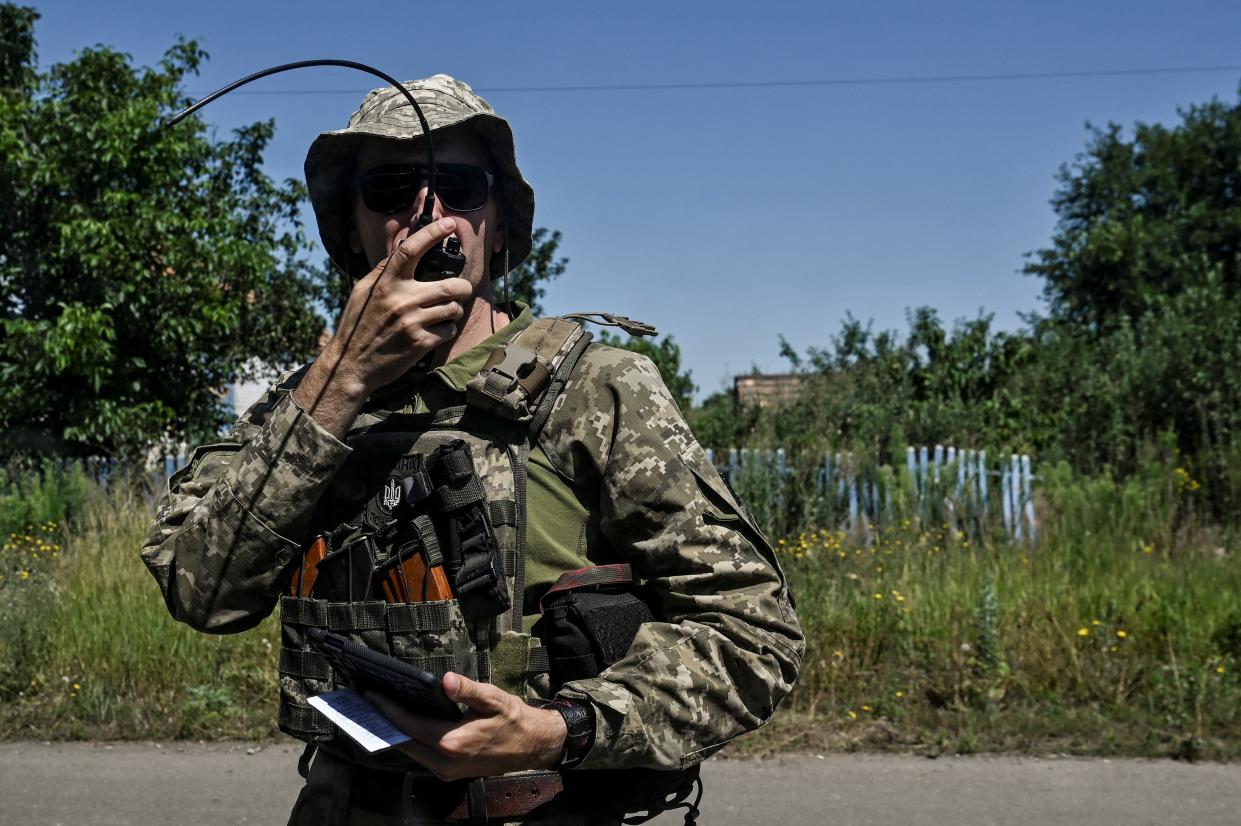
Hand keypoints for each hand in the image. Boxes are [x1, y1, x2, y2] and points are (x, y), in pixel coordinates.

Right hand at [292, 216, 472, 436]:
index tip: (449, 223)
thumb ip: (383, 269)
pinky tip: (432, 333)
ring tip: (441, 315)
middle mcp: (401, 299)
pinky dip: (445, 330)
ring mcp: (412, 322)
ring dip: (453, 311)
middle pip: (451, 285)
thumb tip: (401, 246)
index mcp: (385, 283)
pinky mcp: (420, 343)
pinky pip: (448, 330)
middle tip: (460, 291)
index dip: (432, 233)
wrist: (352, 365)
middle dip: (462, 288)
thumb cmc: (358, 325)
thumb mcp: (363, 292)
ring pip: (454, 308)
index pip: (410, 249)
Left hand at [366, 672, 567, 780]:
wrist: (531, 746)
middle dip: (384, 722)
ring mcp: (446, 770)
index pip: (410, 724)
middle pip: (404, 741)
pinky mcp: (449, 772)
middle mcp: (445, 761)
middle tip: (366, 703)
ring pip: (411, 751)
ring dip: (394, 732)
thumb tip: (446, 680)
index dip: (388, 709)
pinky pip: (421, 756)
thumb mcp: (493, 699)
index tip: (372, 695)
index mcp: (452, 742)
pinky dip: (409, 740)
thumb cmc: (513, 720)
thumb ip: (467, 690)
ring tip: (378, 712)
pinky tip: (403, 726)